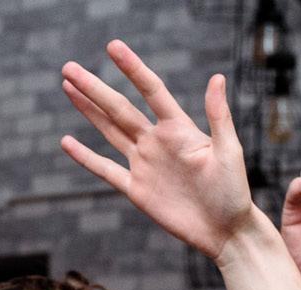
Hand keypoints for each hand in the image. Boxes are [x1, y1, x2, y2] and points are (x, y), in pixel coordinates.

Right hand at [59, 41, 253, 259]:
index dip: (132, 68)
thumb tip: (217, 77)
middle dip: (94, 88)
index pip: (150, 90)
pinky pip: (106, 170)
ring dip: (88, 110)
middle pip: (119, 108)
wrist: (224, 230)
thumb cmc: (233, 190)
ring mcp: (144, 164)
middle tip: (69, 68)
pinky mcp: (136, 189)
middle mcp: (157, 141)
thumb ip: (218, 116)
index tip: (112, 47)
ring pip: (109, 131)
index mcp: (179, 128)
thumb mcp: (229, 151)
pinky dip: (86, 157)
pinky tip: (66, 142)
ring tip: (68, 88)